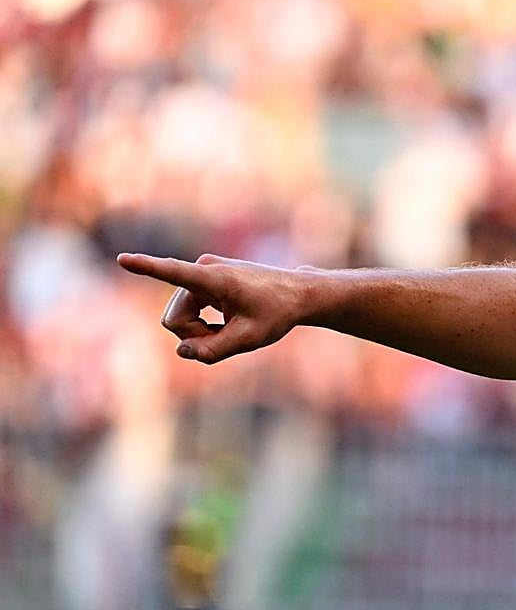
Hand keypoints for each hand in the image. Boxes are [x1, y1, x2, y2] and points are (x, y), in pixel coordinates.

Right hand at [116, 253, 307, 363]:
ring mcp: (204, 272)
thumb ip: (213, 351)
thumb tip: (181, 351)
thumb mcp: (249, 339)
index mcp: (214, 278)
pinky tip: (228, 321)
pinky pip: (189, 310)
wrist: (299, 294)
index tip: (122, 258)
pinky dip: (204, 323)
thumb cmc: (277, 314)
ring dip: (200, 331)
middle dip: (193, 336)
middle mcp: (204, 269)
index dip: (147, 268)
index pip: (173, 273)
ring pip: (179, 317)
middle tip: (226, 337)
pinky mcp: (205, 278)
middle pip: (173, 319)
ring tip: (231, 328)